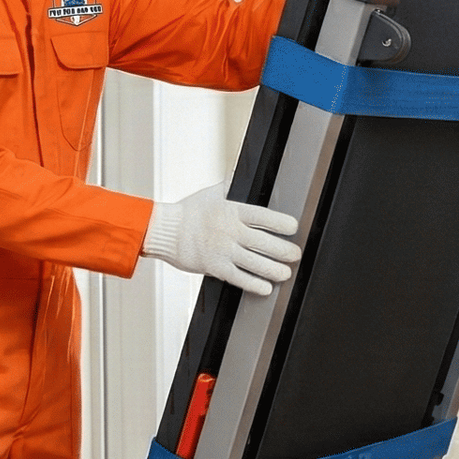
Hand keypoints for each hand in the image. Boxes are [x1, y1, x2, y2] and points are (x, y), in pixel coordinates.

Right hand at [143, 187, 300, 294]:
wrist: (164, 230)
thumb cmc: (188, 212)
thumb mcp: (211, 193)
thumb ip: (230, 185)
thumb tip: (241, 171)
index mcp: (232, 210)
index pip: (263, 216)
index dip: (281, 223)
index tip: (293, 228)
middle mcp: (230, 231)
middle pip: (264, 242)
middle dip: (284, 250)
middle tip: (295, 254)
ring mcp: (222, 250)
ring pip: (255, 263)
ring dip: (274, 269)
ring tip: (285, 272)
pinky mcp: (214, 267)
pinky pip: (239, 278)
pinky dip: (254, 284)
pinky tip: (266, 287)